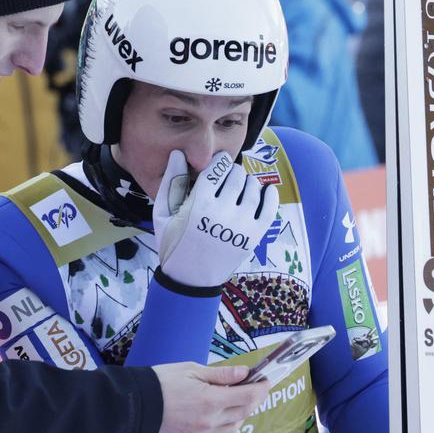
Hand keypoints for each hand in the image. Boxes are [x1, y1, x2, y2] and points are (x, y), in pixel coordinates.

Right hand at [152, 362, 270, 432]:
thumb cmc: (162, 381)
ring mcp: (203, 431)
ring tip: (241, 396)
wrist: (138, 404)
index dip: (262, 388)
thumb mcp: (192, 369)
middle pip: (246, 411)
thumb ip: (221, 374)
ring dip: (245, 411)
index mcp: (211, 400)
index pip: (248, 396)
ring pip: (237, 425)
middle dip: (257, 398)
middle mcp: (210, 419)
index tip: (266, 379)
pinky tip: (226, 410)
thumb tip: (244, 373)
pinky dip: (232, 422)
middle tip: (258, 385)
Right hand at [153, 150, 278, 288]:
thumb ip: (171, 181)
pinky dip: (270, 195)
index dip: (218, 162)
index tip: (217, 165)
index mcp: (198, 205)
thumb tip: (179, 153)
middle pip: (236, 175)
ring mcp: (241, 225)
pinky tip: (264, 192)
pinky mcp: (254, 236)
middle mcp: (222, 213)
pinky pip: (270, 207)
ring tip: (240, 188)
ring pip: (253, 188)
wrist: (190, 279)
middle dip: (231, 173)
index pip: (216, 168)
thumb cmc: (173, 243)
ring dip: (248, 183)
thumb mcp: (163, 213)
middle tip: (227, 180)